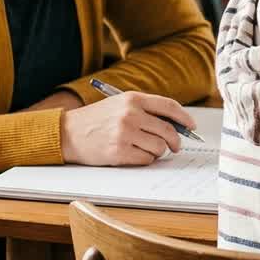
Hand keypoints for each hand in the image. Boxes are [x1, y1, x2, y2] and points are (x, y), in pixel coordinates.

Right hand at [60, 91, 195, 166]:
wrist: (68, 133)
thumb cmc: (96, 119)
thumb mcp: (119, 104)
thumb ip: (145, 110)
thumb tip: (176, 125)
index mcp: (132, 99)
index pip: (168, 106)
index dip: (184, 117)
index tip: (192, 126)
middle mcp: (130, 114)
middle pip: (168, 130)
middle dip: (175, 141)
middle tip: (175, 146)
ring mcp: (125, 134)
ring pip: (159, 147)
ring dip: (158, 152)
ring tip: (146, 149)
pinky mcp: (119, 152)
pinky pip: (146, 160)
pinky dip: (145, 160)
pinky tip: (134, 155)